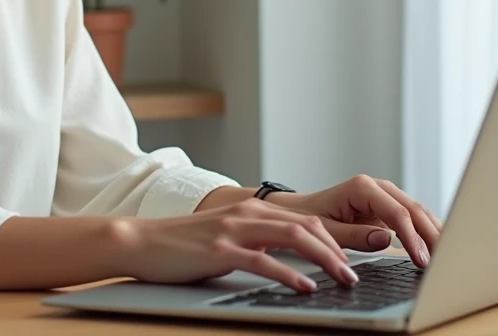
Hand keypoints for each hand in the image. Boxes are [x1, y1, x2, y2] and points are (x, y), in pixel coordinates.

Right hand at [117, 199, 359, 291]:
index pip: (305, 220)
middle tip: (355, 274)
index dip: (333, 239)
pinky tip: (305, 287)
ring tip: (343, 279)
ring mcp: (234, 230)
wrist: (142, 241)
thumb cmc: (184, 246)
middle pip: (307, 226)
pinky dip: (289, 274)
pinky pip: (263, 261)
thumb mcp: (226, 237)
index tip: (352, 260)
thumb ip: (255, 242)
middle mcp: (248, 214)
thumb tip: (287, 261)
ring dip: (324, 260)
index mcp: (252, 211)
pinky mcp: (220, 250)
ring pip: (293, 238)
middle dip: (338, 249)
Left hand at [273, 175, 441, 267]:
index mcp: (362, 188)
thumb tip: (386, 239)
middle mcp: (377, 187)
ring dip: (432, 232)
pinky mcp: (386, 208)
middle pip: (413, 208)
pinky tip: (435, 246)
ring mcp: (384, 196)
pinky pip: (411, 218)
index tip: (420, 259)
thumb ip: (355, 236)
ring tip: (446, 255)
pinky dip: (424, 231)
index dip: (412, 237)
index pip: (397, 213)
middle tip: (443, 260)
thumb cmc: (308, 218)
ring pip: (417, 211)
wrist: (298, 211)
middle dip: (430, 234)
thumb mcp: (326, 230)